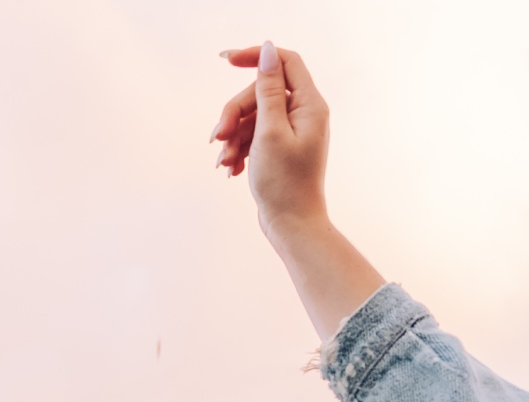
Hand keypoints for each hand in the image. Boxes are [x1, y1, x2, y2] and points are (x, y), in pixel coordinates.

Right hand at [211, 43, 331, 230]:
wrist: (292, 225)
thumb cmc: (284, 182)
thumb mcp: (269, 131)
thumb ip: (268, 89)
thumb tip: (268, 50)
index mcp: (310, 105)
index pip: (283, 61)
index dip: (255, 56)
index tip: (225, 59)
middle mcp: (304, 114)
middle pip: (260, 93)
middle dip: (234, 113)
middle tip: (219, 138)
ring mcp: (292, 131)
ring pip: (252, 116)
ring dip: (233, 136)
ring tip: (224, 162)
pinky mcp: (280, 147)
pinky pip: (253, 135)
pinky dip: (239, 148)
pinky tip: (231, 169)